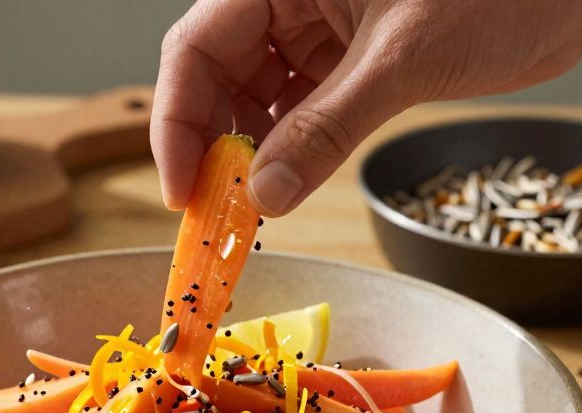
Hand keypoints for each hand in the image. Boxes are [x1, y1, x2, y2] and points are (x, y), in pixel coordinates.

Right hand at [153, 0, 581, 216]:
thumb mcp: (403, 60)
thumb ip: (326, 129)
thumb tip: (264, 196)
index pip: (196, 47)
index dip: (178, 121)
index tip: (183, 188)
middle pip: (215, 75)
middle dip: (211, 145)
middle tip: (215, 214)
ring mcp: (317, 29)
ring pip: (252, 98)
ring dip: (248, 156)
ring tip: (250, 210)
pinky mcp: (348, 59)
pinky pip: (295, 109)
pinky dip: (287, 151)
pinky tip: (285, 187)